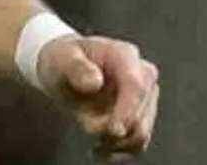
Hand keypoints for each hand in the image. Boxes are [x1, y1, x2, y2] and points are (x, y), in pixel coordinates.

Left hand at [37, 36, 159, 159]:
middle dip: (115, 129)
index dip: (127, 110)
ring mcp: (145, 96)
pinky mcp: (142, 115)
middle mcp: (142, 74)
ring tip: (93, 143)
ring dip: (117, 143)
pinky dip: (119, 151)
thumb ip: (76, 68)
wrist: (66, 68)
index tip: (112, 130)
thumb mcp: (61, 59)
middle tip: (87, 128)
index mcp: (124, 55)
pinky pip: (137, 142)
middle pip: (141, 113)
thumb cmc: (64, 60)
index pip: (136, 85)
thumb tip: (94, 82)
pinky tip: (99, 150)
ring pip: (141, 131)